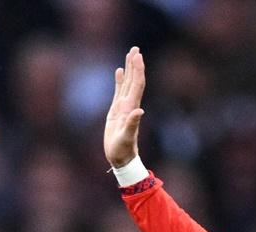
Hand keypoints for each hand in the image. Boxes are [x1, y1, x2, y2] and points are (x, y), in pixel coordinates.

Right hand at [105, 46, 145, 167]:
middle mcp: (129, 105)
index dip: (138, 70)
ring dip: (129, 68)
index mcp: (131, 108)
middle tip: (136, 48)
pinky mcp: (116, 111)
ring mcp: (123, 107)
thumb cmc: (122, 150)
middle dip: (135, 64)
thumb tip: (139, 111)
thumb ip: (132, 124)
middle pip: (134, 80)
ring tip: (130, 54)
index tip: (138, 56)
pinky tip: (120, 71)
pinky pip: (119, 91)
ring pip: (127, 83)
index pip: (137, 85)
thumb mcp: (126, 138)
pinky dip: (120, 80)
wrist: (121, 158)